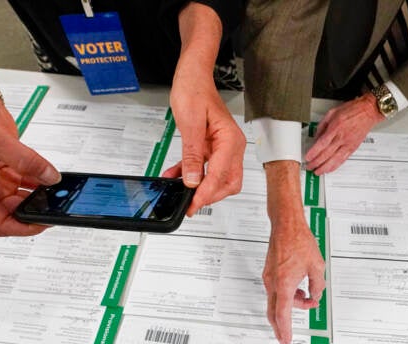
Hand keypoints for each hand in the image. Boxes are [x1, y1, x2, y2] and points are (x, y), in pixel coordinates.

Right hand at [0, 71, 60, 235]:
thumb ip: (24, 160)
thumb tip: (49, 177)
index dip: (21, 227)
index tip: (43, 222)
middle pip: (9, 214)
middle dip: (32, 211)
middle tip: (56, 206)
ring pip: (18, 199)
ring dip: (37, 198)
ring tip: (57, 194)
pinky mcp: (2, 166)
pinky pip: (23, 182)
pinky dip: (37, 183)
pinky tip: (50, 179)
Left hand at [161, 2, 244, 216]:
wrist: (193, 75)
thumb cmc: (194, 90)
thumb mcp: (190, 124)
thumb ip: (192, 155)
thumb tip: (192, 180)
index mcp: (230, 140)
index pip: (220, 175)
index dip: (206, 193)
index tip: (193, 204)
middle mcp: (231, 146)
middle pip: (227, 182)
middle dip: (210, 196)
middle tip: (190, 205)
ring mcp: (223, 148)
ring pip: (218, 179)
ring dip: (201, 188)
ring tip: (181, 194)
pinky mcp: (212, 147)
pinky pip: (206, 168)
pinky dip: (193, 175)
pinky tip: (176, 177)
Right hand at [263, 160, 325, 343]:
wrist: (286, 225)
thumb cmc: (299, 241)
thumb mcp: (317, 267)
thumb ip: (317, 286)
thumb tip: (315, 296)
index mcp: (284, 284)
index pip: (283, 315)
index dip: (284, 330)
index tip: (285, 341)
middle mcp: (273, 283)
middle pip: (274, 312)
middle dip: (281, 326)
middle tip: (285, 337)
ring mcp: (269, 278)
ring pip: (277, 301)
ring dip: (291, 305)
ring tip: (307, 298)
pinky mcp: (269, 273)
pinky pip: (276, 291)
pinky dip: (287, 296)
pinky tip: (298, 290)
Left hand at [305, 92, 384, 174]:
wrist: (368, 111)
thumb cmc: (352, 110)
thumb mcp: (332, 113)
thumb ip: (322, 125)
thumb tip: (316, 137)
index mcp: (335, 127)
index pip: (322, 143)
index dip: (313, 153)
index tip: (307, 157)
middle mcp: (342, 137)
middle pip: (326, 154)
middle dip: (316, 162)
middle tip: (309, 166)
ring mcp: (348, 144)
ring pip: (335, 159)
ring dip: (325, 168)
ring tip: (318, 172)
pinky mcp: (353, 148)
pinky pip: (343, 159)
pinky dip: (335, 166)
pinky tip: (330, 169)